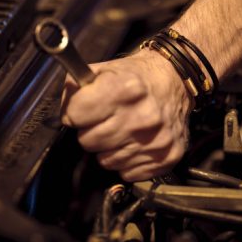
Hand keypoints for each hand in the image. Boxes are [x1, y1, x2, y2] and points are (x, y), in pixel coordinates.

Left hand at [61, 50, 191, 181]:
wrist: (176, 81)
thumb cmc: (136, 77)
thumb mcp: (104, 69)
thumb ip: (76, 87)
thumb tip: (66, 114)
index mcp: (124, 89)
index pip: (75, 115)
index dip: (75, 112)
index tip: (83, 109)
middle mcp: (142, 117)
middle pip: (88, 141)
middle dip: (90, 131)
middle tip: (104, 120)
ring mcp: (156, 140)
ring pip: (105, 161)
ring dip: (108, 148)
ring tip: (120, 130)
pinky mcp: (166, 157)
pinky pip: (127, 172)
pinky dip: (127, 161)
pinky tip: (134, 143)